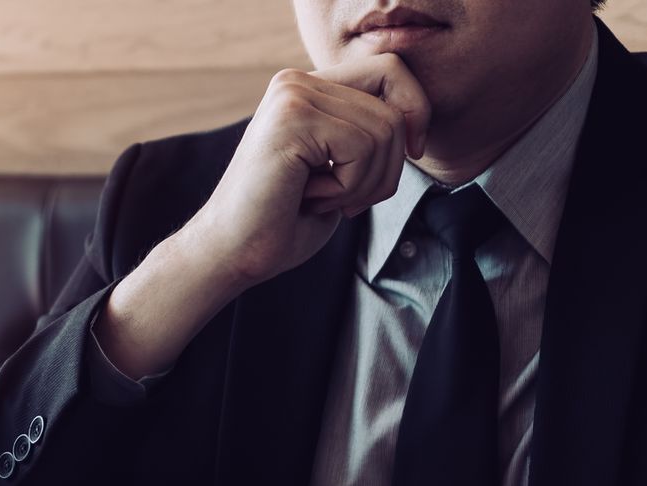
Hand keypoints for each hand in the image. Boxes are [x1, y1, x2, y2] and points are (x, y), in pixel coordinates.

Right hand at [95, 54, 429, 378]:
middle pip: (394, 105)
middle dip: (388, 166)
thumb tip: (414, 122)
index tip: (411, 153)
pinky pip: (362, 148)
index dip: (415, 110)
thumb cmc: (281, 222)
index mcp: (306, 88)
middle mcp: (296, 82)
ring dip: (365, 182)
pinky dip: (348, 187)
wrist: (231, 255)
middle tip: (348, 201)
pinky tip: (309, 198)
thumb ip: (368, 136)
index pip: (390, 69)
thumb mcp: (338, 170)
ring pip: (384, 129)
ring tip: (322, 200)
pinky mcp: (292, 119)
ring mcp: (292, 96)